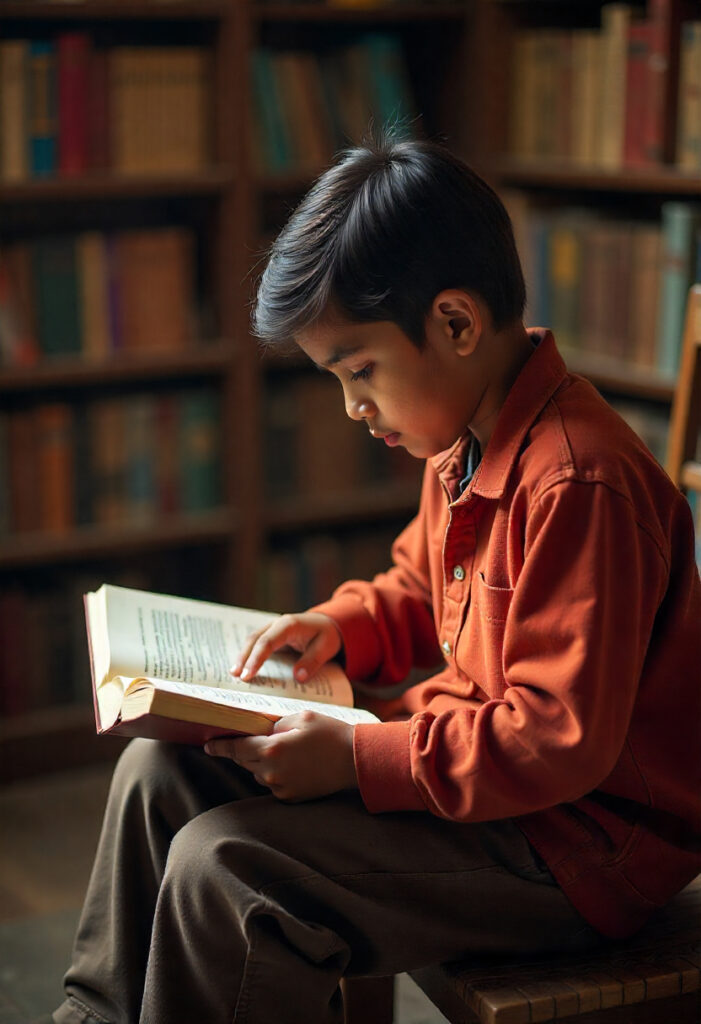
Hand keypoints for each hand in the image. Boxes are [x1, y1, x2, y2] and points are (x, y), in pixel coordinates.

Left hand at [204, 711, 356, 801]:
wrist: (355, 760)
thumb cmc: (330, 734)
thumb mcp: (301, 717)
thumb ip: (275, 724)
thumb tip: (262, 731)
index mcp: (272, 749)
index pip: (236, 748)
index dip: (220, 747)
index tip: (207, 745)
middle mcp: (272, 772)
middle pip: (245, 761)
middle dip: (244, 751)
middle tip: (247, 740)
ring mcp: (280, 788)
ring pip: (258, 773)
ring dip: (261, 762)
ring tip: (281, 750)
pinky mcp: (290, 798)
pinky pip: (273, 783)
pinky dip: (275, 773)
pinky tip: (292, 763)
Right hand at [231, 612, 342, 683]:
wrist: (329, 623)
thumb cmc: (328, 635)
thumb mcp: (326, 648)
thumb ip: (312, 662)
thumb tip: (298, 678)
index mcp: (289, 625)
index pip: (267, 642)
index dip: (256, 659)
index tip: (248, 675)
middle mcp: (277, 624)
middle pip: (255, 640)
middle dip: (244, 658)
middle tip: (236, 676)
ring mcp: (273, 629)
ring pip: (253, 641)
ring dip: (243, 656)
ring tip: (234, 674)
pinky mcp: (272, 636)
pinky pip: (257, 644)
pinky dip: (249, 655)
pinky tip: (243, 668)